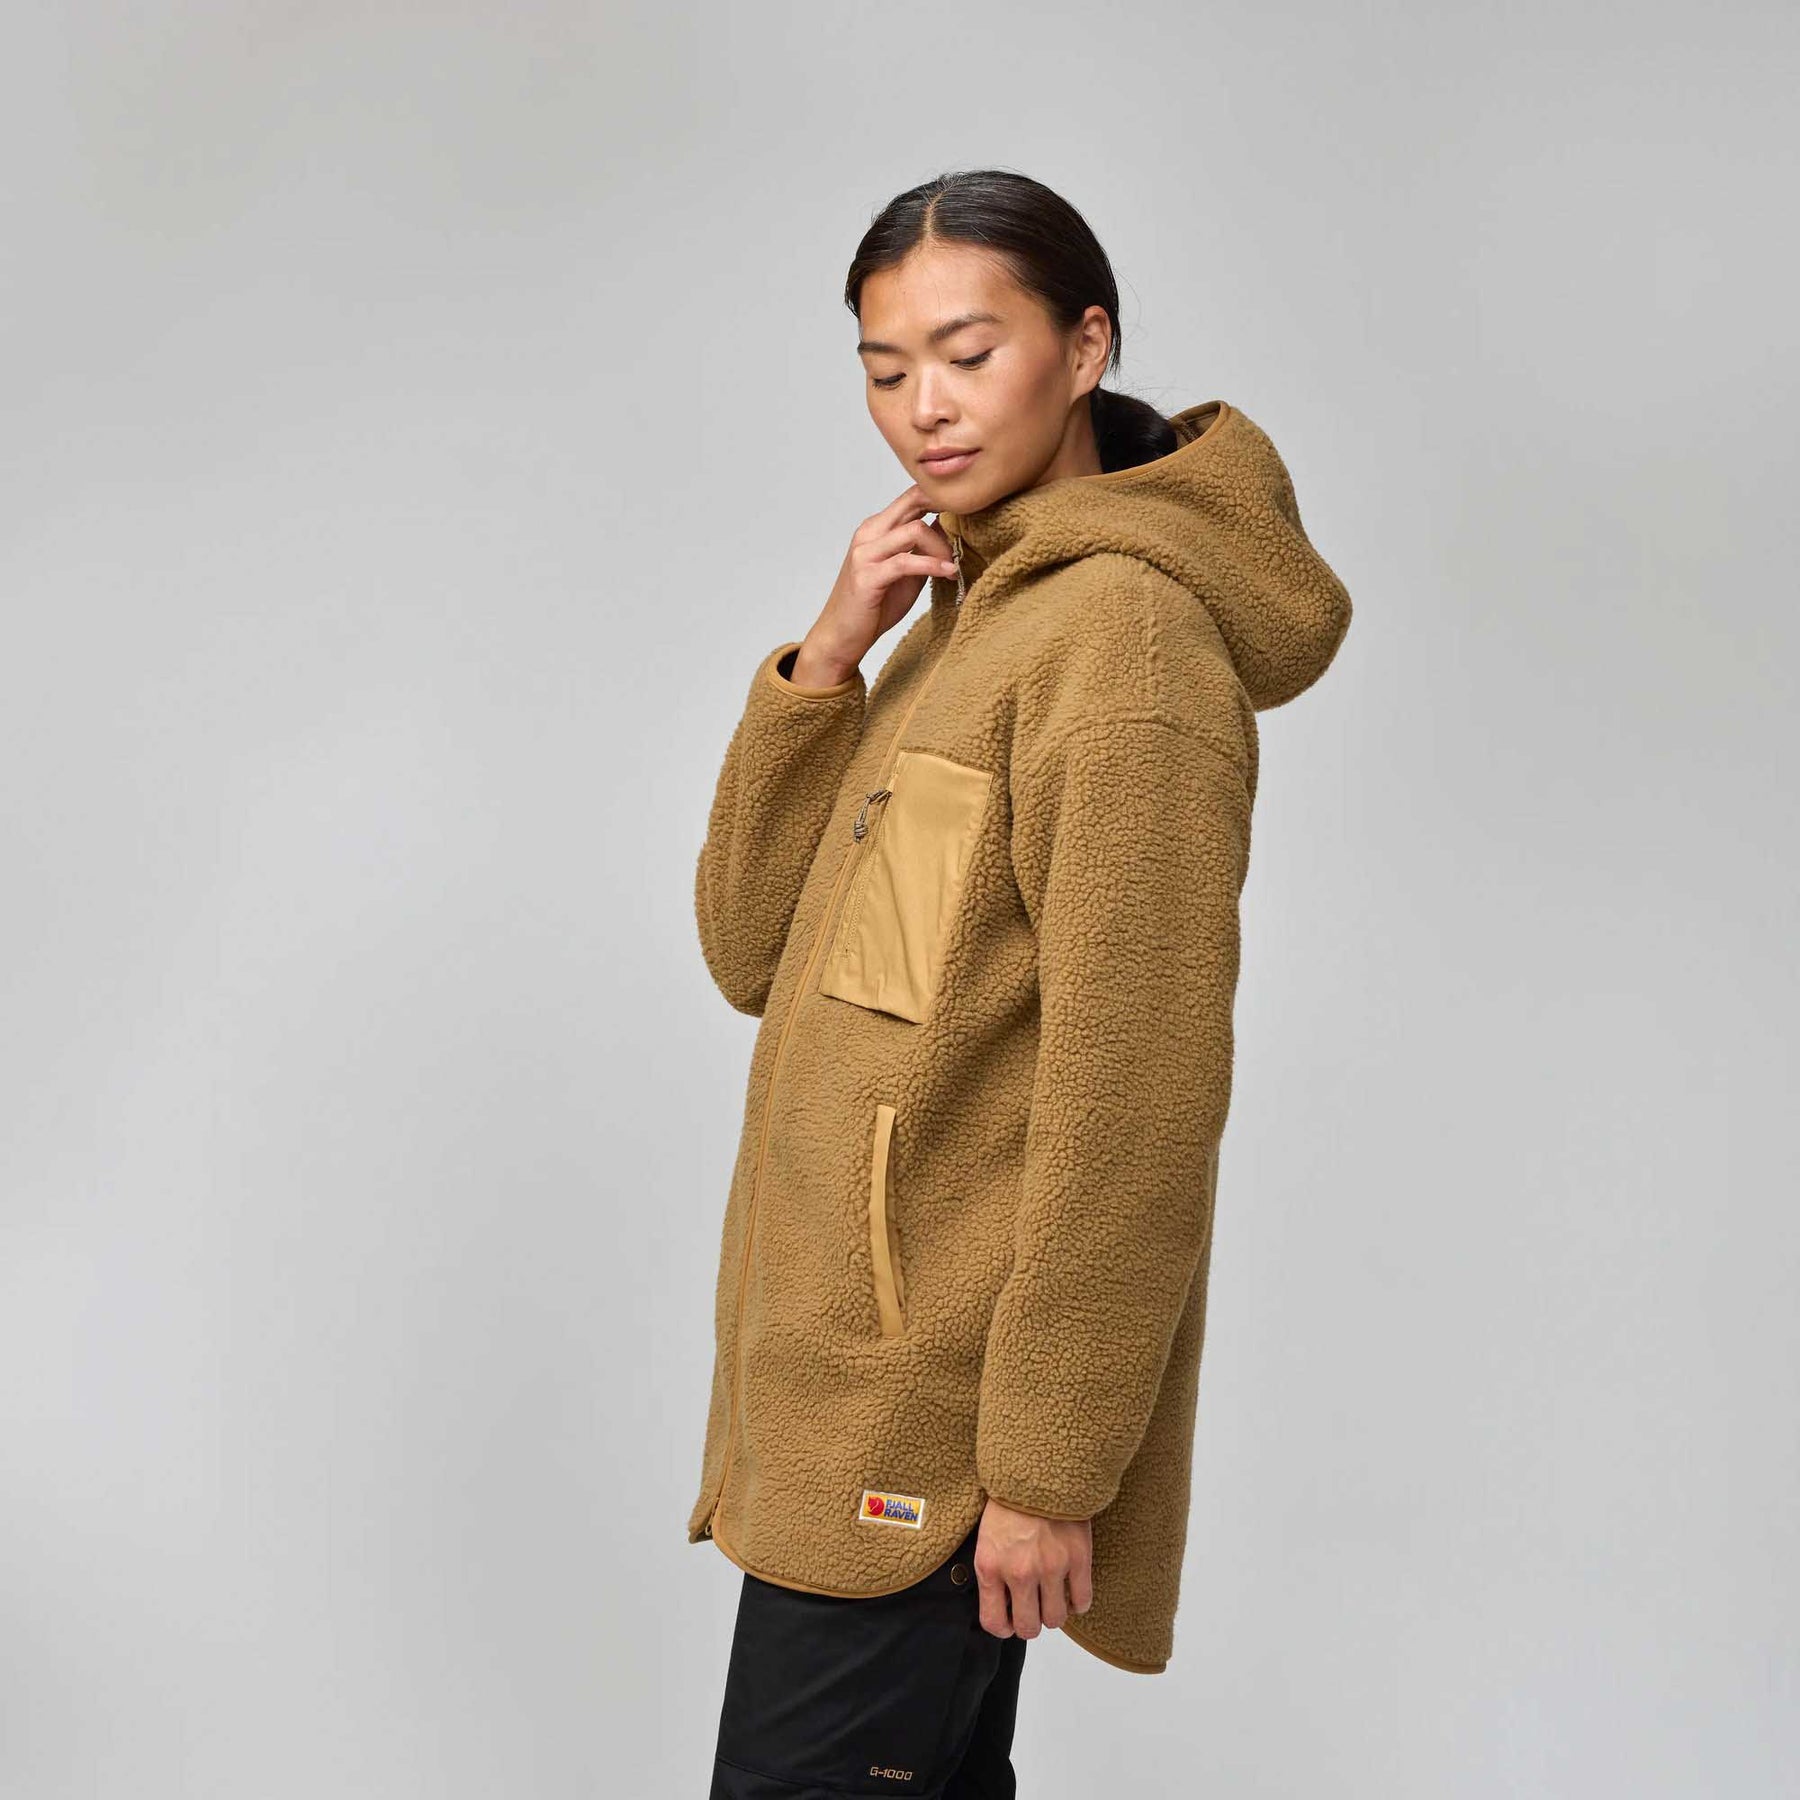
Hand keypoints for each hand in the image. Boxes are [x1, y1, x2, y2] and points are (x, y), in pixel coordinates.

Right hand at [788, 484, 958, 687]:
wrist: (841, 636)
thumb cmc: (873, 606)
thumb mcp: (906, 572)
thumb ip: (923, 550)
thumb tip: (950, 530)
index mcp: (877, 528)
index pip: (912, 496)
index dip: (942, 496)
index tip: (968, 511)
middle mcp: (869, 534)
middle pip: (913, 501)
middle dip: (946, 508)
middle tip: (970, 525)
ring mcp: (865, 553)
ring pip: (914, 530)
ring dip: (942, 547)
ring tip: (954, 565)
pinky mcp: (868, 576)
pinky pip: (906, 562)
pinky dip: (932, 565)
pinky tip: (948, 573)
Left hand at [972, 1495, 1093, 1641]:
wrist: (1037, 1469)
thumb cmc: (1008, 1502)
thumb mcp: (986, 1539)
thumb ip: (992, 1574)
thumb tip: (1002, 1607)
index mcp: (990, 1566)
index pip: (994, 1622)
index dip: (1004, 1627)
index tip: (1010, 1620)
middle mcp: (1020, 1572)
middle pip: (1029, 1628)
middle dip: (1031, 1623)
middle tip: (1033, 1609)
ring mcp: (1051, 1566)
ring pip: (1056, 1619)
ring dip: (1054, 1612)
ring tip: (1052, 1596)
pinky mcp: (1078, 1558)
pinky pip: (1083, 1601)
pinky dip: (1078, 1602)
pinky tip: (1072, 1589)